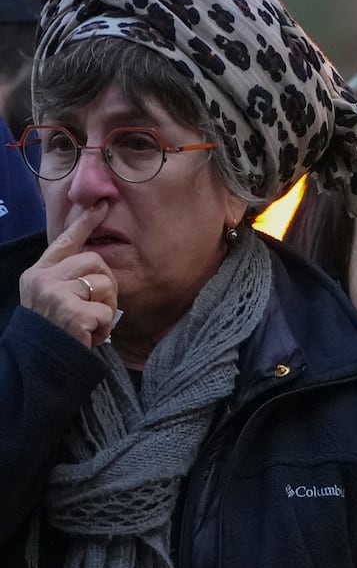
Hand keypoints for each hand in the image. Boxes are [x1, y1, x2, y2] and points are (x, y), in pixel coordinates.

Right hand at [19, 203, 118, 348]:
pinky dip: (104, 326)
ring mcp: (55, 293)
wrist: (39, 363)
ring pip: (104, 283)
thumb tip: (96, 259)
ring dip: (106, 307)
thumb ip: (68, 276)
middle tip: (94, 308)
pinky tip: (88, 335)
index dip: (85, 222)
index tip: (101, 204)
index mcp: (39, 272)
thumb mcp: (55, 296)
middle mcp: (43, 278)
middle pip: (95, 260)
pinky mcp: (70, 311)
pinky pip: (106, 310)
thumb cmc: (55, 330)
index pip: (65, 240)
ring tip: (90, 323)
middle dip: (106, 284)